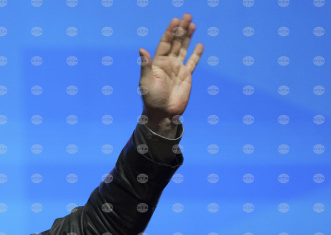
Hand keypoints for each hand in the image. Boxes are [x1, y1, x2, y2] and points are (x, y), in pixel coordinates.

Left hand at [139, 13, 203, 136]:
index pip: (165, 43)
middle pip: (176, 43)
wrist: (163, 113)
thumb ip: (146, 65)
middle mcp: (168, 64)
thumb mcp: (146, 81)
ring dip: (188, 37)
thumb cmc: (151, 98)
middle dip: (181, 29)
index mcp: (158, 63)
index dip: (170, 32)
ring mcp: (177, 69)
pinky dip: (196, 54)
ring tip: (192, 24)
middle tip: (187, 15)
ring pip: (184, 49)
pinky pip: (192, 62)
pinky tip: (199, 44)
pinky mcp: (186, 76)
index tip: (175, 20)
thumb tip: (141, 50)